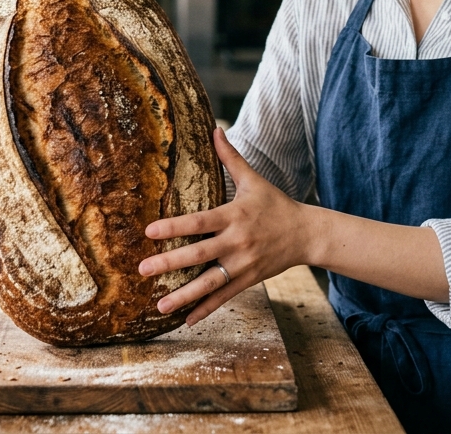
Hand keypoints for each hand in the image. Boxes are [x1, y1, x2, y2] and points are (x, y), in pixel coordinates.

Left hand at [138, 128, 312, 325]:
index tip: (150, 231)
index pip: (199, 222)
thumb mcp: (254, 179)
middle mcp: (237, 242)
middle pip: (199, 255)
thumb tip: (215, 128)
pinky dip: (206, 309)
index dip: (175, 226)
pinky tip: (185, 321)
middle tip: (143, 270)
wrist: (307, 233)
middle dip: (169, 263)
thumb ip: (231, 157)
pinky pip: (224, 297)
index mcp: (234, 216)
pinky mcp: (248, 280)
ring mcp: (242, 264)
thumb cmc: (276, 204)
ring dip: (184, 296)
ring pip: (209, 282)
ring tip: (159, 305)